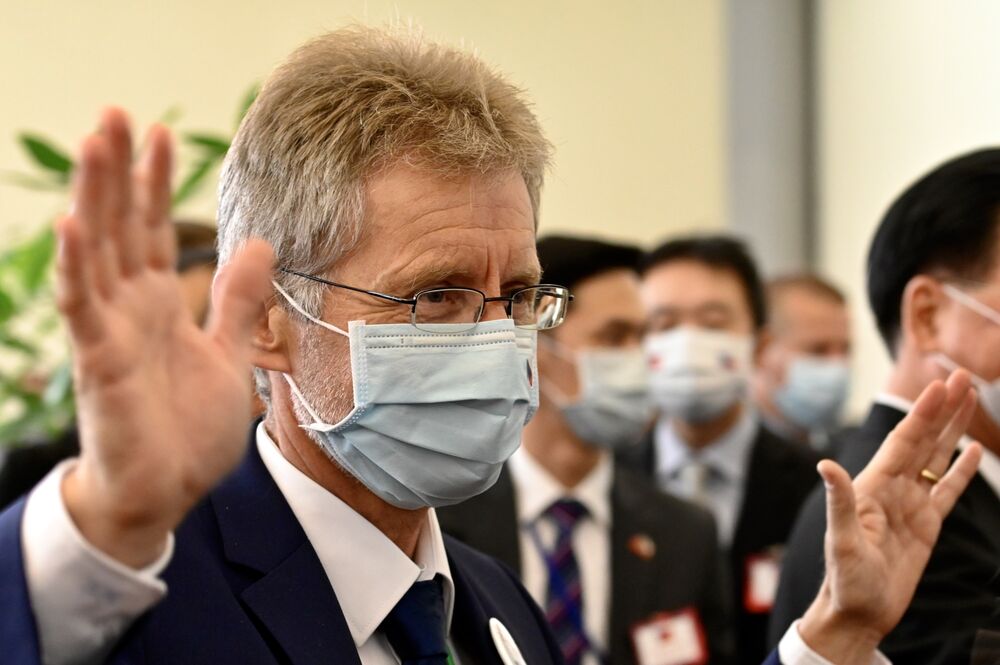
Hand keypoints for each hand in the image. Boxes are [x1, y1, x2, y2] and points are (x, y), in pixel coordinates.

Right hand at [58, 109, 273, 566]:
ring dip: (96, 196)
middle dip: (119, 170)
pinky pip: (83, 308)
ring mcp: (109, 332)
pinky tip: (75, 224)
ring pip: (97, 251)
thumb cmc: (187, 429)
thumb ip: (237, 301)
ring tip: (96, 142)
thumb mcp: (229, 353)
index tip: (161, 133)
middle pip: (121, 225)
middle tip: (117, 112)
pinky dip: (78, 268)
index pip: (155, 230)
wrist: (168, 492)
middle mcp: (128, 308)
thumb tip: (261, 244)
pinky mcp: (99, 363)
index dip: (156, 183)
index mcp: (159, 304)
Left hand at [799, 370, 981, 661]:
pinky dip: (961, 470)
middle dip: (941, 409)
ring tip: (969, 399)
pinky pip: (948, 490)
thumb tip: (825, 464)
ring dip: (952, 429)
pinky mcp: (926, 525)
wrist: (858, 612)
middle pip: (922, 440)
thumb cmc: (845, 579)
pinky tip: (974, 450)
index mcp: (873, 486)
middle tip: (962, 377)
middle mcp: (892, 488)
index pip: (903, 442)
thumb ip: (838, 501)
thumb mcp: (841, 540)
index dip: (922, 414)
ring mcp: (911, 504)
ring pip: (937, 458)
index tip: (939, 386)